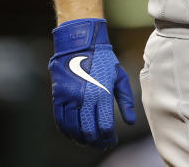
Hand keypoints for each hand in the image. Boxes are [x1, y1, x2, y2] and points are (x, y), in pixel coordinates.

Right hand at [49, 18, 136, 149]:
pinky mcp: (58, 97)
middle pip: (88, 131)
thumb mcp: (119, 76)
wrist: (79, 43)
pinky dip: (67, 132)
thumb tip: (130, 121)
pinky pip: (61, 121)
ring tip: (89, 141)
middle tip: (101, 144)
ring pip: (73, 129)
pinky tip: (74, 136)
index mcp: (101, 93)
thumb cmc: (103, 59)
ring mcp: (69, 98)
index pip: (104, 125)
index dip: (108, 137)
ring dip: (81, 139)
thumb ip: (125, 100)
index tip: (112, 140)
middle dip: (96, 141)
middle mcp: (84, 98)